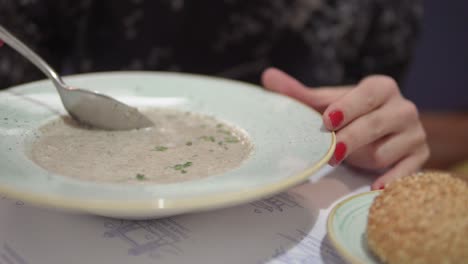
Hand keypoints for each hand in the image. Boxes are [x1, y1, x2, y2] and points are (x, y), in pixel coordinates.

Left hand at [261, 68, 428, 189]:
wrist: (379, 132)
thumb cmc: (348, 115)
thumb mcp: (325, 104)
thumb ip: (298, 93)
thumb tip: (268, 76)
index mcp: (381, 87)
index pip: (367, 94)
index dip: (348, 107)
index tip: (328, 121)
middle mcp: (404, 107)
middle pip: (375, 125)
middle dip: (350, 140)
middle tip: (331, 152)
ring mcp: (415, 133)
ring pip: (384, 152)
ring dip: (361, 159)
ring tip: (350, 156)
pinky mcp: (420, 155)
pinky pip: (405, 171)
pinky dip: (389, 179)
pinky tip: (375, 186)